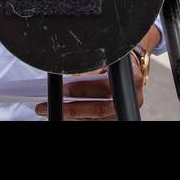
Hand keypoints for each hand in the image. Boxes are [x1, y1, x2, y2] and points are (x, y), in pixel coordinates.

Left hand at [34, 24, 158, 119]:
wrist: (134, 67)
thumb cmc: (118, 60)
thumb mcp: (107, 58)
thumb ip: (91, 69)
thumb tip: (65, 78)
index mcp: (132, 78)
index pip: (102, 87)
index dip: (80, 90)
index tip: (61, 90)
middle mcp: (132, 98)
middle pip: (97, 109)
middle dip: (70, 109)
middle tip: (45, 106)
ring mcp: (124, 110)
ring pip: (95, 119)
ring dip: (71, 117)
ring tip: (49, 110)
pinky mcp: (117, 117)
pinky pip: (96, 122)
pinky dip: (79, 119)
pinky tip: (64, 115)